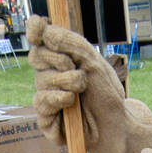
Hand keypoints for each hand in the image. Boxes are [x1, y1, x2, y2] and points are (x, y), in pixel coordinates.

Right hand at [27, 16, 129, 152]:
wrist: (116, 125)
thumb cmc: (105, 93)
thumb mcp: (92, 61)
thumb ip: (70, 43)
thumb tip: (44, 31)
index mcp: (60, 58)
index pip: (39, 38)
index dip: (35, 29)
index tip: (38, 26)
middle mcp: (49, 75)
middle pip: (36, 56)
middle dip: (59, 60)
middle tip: (78, 70)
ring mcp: (46, 96)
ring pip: (41, 80)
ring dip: (66, 82)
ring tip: (81, 91)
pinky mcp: (46, 119)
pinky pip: (42, 102)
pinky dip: (58, 99)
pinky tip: (71, 102)